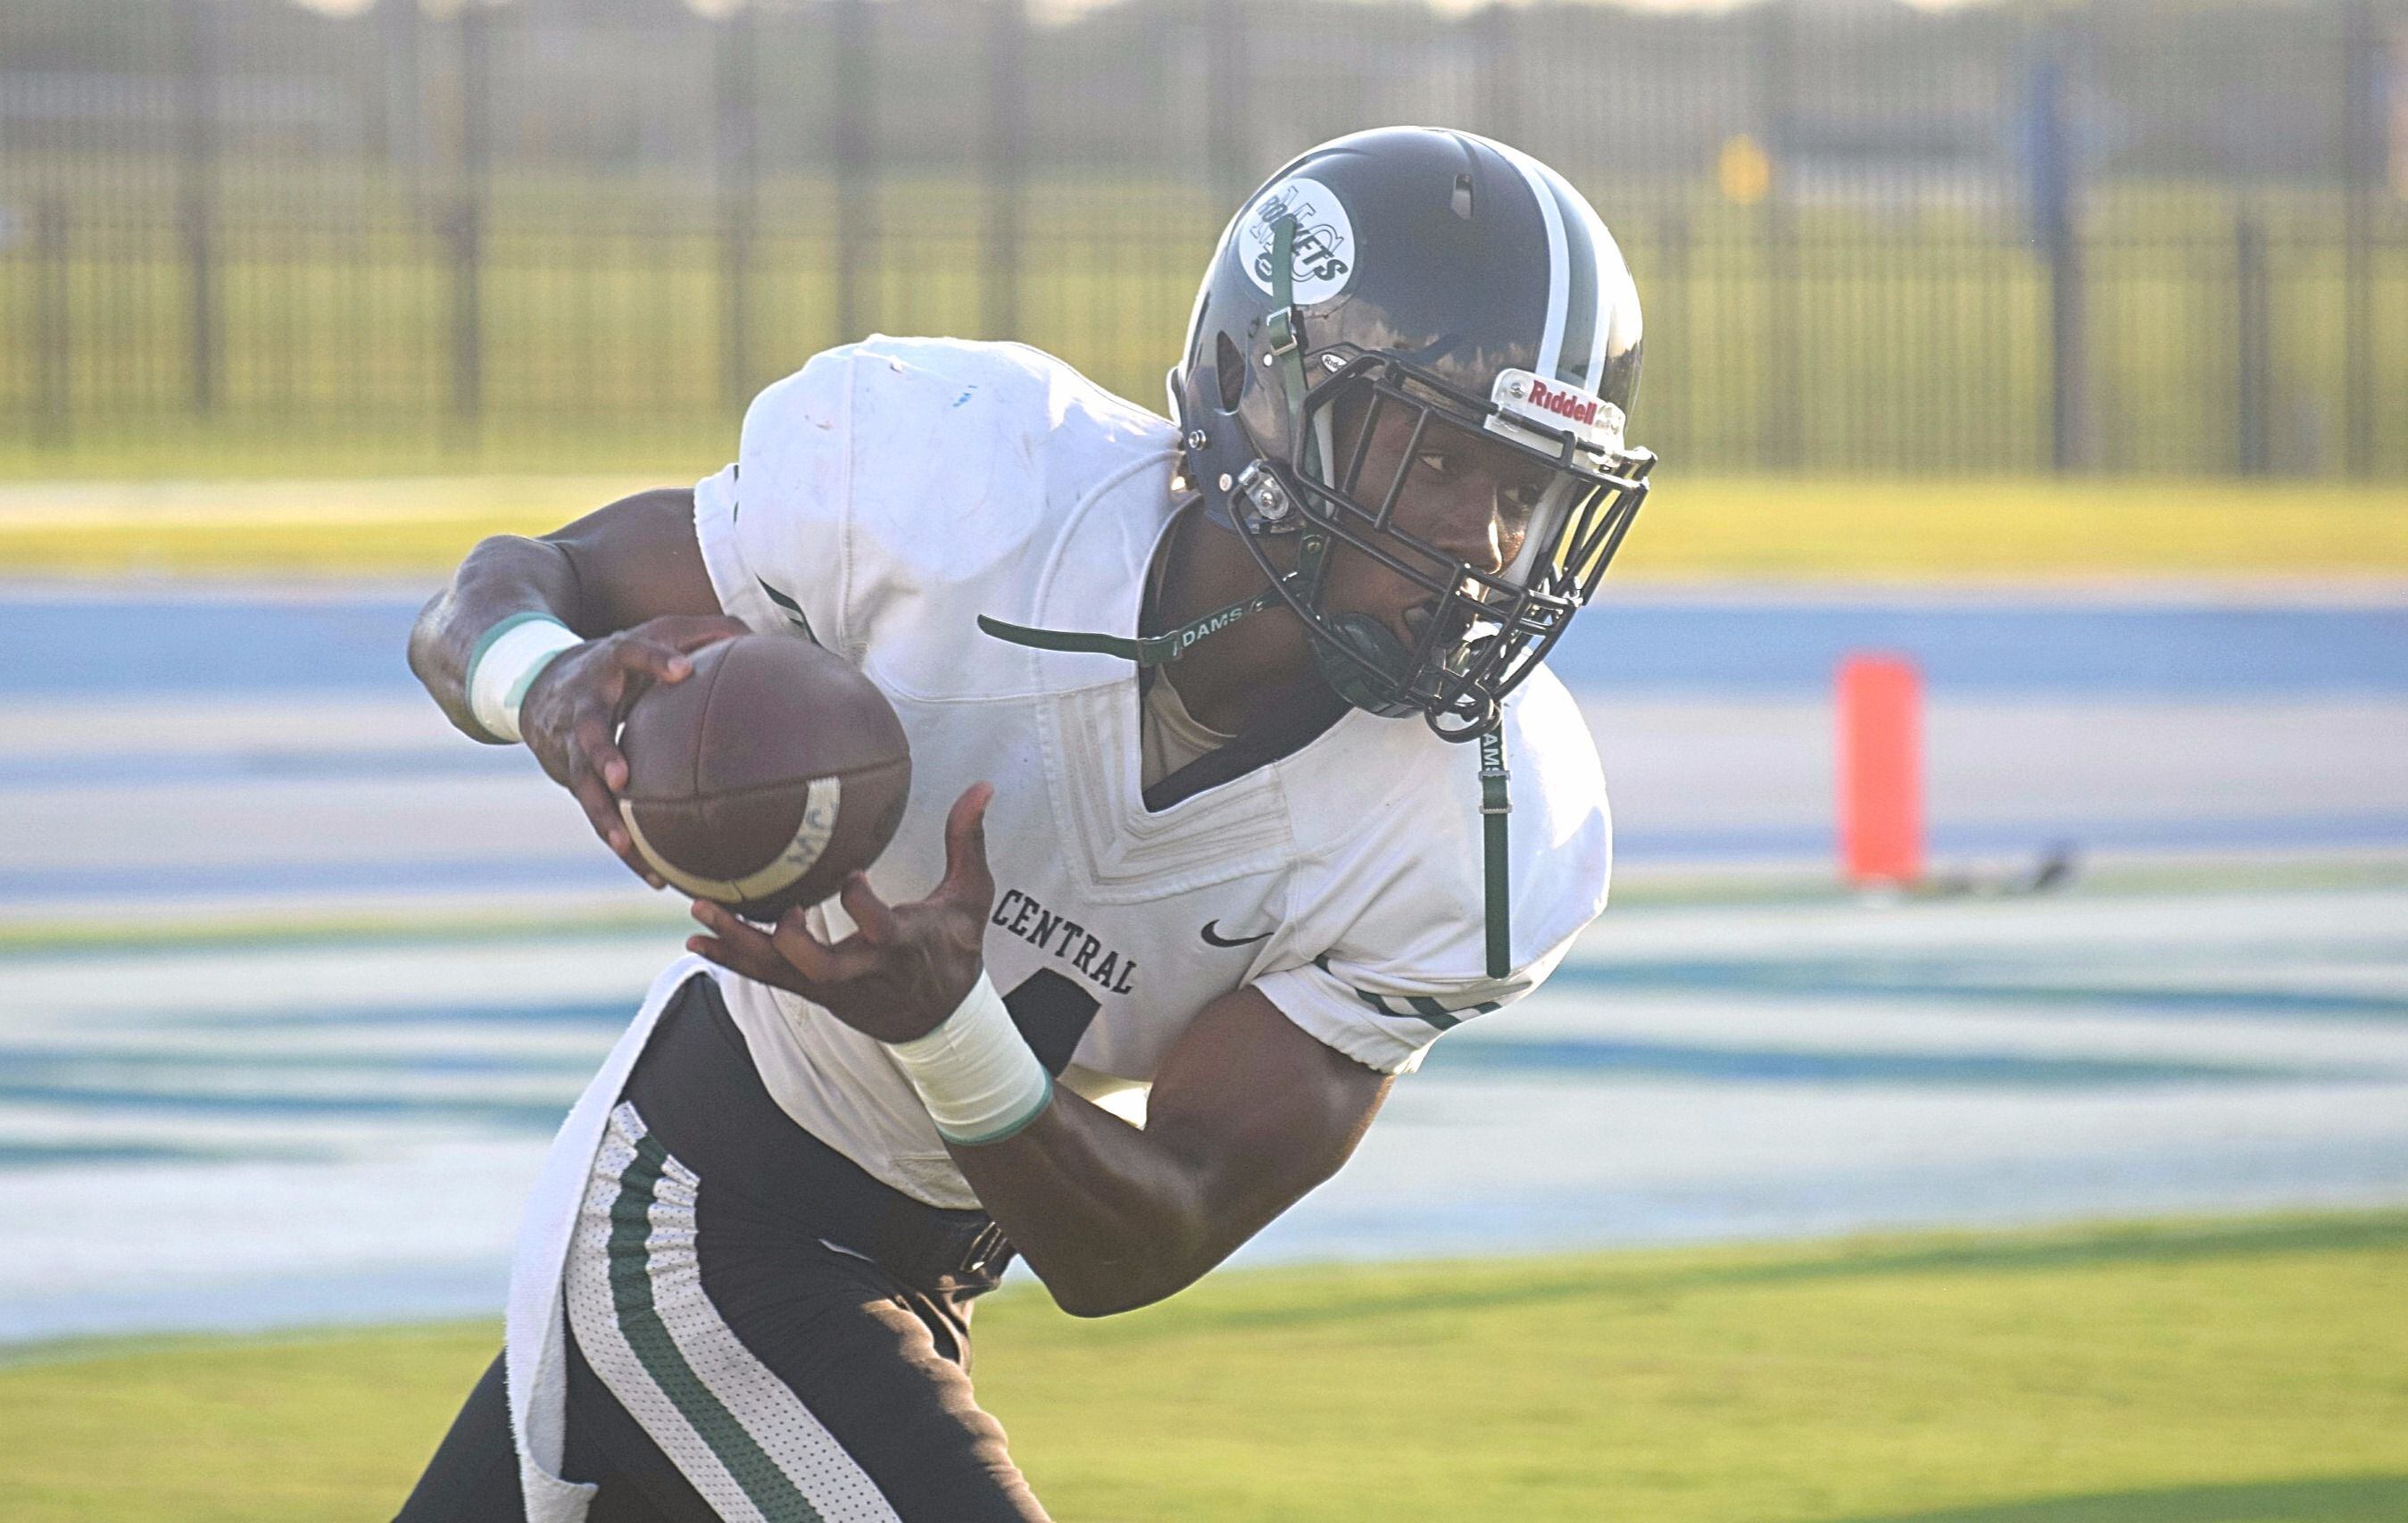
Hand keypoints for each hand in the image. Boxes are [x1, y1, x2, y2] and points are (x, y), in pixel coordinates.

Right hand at [519, 612, 750, 885]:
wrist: (532, 681)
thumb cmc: (615, 660)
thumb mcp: (648, 635)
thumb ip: (698, 633)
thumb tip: (755, 637)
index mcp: (610, 664)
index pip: (632, 652)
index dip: (655, 659)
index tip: (684, 671)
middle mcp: (585, 705)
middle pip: (588, 731)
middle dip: (602, 754)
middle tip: (622, 778)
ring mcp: (572, 746)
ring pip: (582, 785)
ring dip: (602, 815)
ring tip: (624, 843)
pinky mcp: (571, 778)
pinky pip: (598, 816)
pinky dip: (624, 846)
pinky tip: (656, 877)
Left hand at [686, 784, 997, 1042]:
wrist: (942, 1018)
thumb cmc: (956, 947)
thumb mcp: (972, 896)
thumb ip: (968, 841)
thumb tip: (983, 785)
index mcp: (903, 944)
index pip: (878, 928)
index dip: (860, 905)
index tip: (850, 873)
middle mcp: (864, 970)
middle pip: (818, 964)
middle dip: (787, 938)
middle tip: (772, 904)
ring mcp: (833, 985)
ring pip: (780, 972)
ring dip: (738, 943)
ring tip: (698, 908)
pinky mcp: (814, 992)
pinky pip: (766, 977)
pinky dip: (731, 959)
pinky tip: (697, 937)